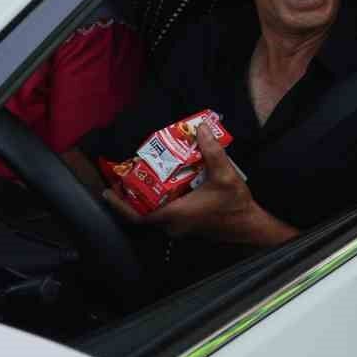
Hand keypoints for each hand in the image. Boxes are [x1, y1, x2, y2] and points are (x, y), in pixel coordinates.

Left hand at [102, 127, 297, 246]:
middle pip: (143, 213)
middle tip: (124, 177)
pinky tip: (166, 185)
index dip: (120, 205)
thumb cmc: (235, 204)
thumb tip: (201, 128)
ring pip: (154, 214)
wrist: (249, 226)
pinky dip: (159, 201)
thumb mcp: (226, 175)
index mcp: (176, 214)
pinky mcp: (187, 226)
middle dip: (131, 197)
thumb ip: (212, 151)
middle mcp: (173, 224)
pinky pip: (165, 214)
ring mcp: (180, 227)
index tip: (107, 193)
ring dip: (146, 198)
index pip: (138, 215)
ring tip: (142, 178)